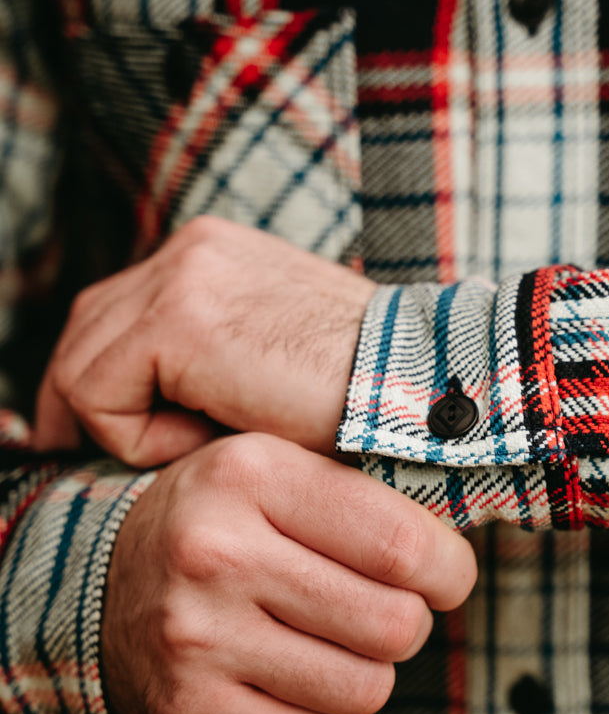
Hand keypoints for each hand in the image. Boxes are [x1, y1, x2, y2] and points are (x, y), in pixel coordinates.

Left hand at [34, 216, 377, 465]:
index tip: (125, 444)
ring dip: (126, 427)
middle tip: (114, 465)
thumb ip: (208, 367)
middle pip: (82, 333)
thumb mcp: (270, 372)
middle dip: (86, 408)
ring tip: (199, 451)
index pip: (113, 316)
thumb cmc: (366, 404)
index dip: (105, 388)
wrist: (425, 393)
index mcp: (217, 254)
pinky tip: (205, 446)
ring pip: (78, 367)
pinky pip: (97, 393)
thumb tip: (141, 407)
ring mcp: (182, 276)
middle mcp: (192, 249)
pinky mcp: (179, 320)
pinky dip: (137, 438)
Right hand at [102, 433, 476, 713]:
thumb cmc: (225, 527)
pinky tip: (295, 687)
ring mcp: (196, 637)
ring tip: (329, 648)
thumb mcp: (278, 476)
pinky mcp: (189, 712)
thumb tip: (469, 544)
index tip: (445, 577)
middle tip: (377, 615)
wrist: (98, 590)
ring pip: (366, 688)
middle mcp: (215, 551)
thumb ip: (365, 497)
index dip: (449, 571)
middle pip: (394, 624)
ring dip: (367, 676)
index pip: (403, 543)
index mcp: (250, 473)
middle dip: (404, 627)